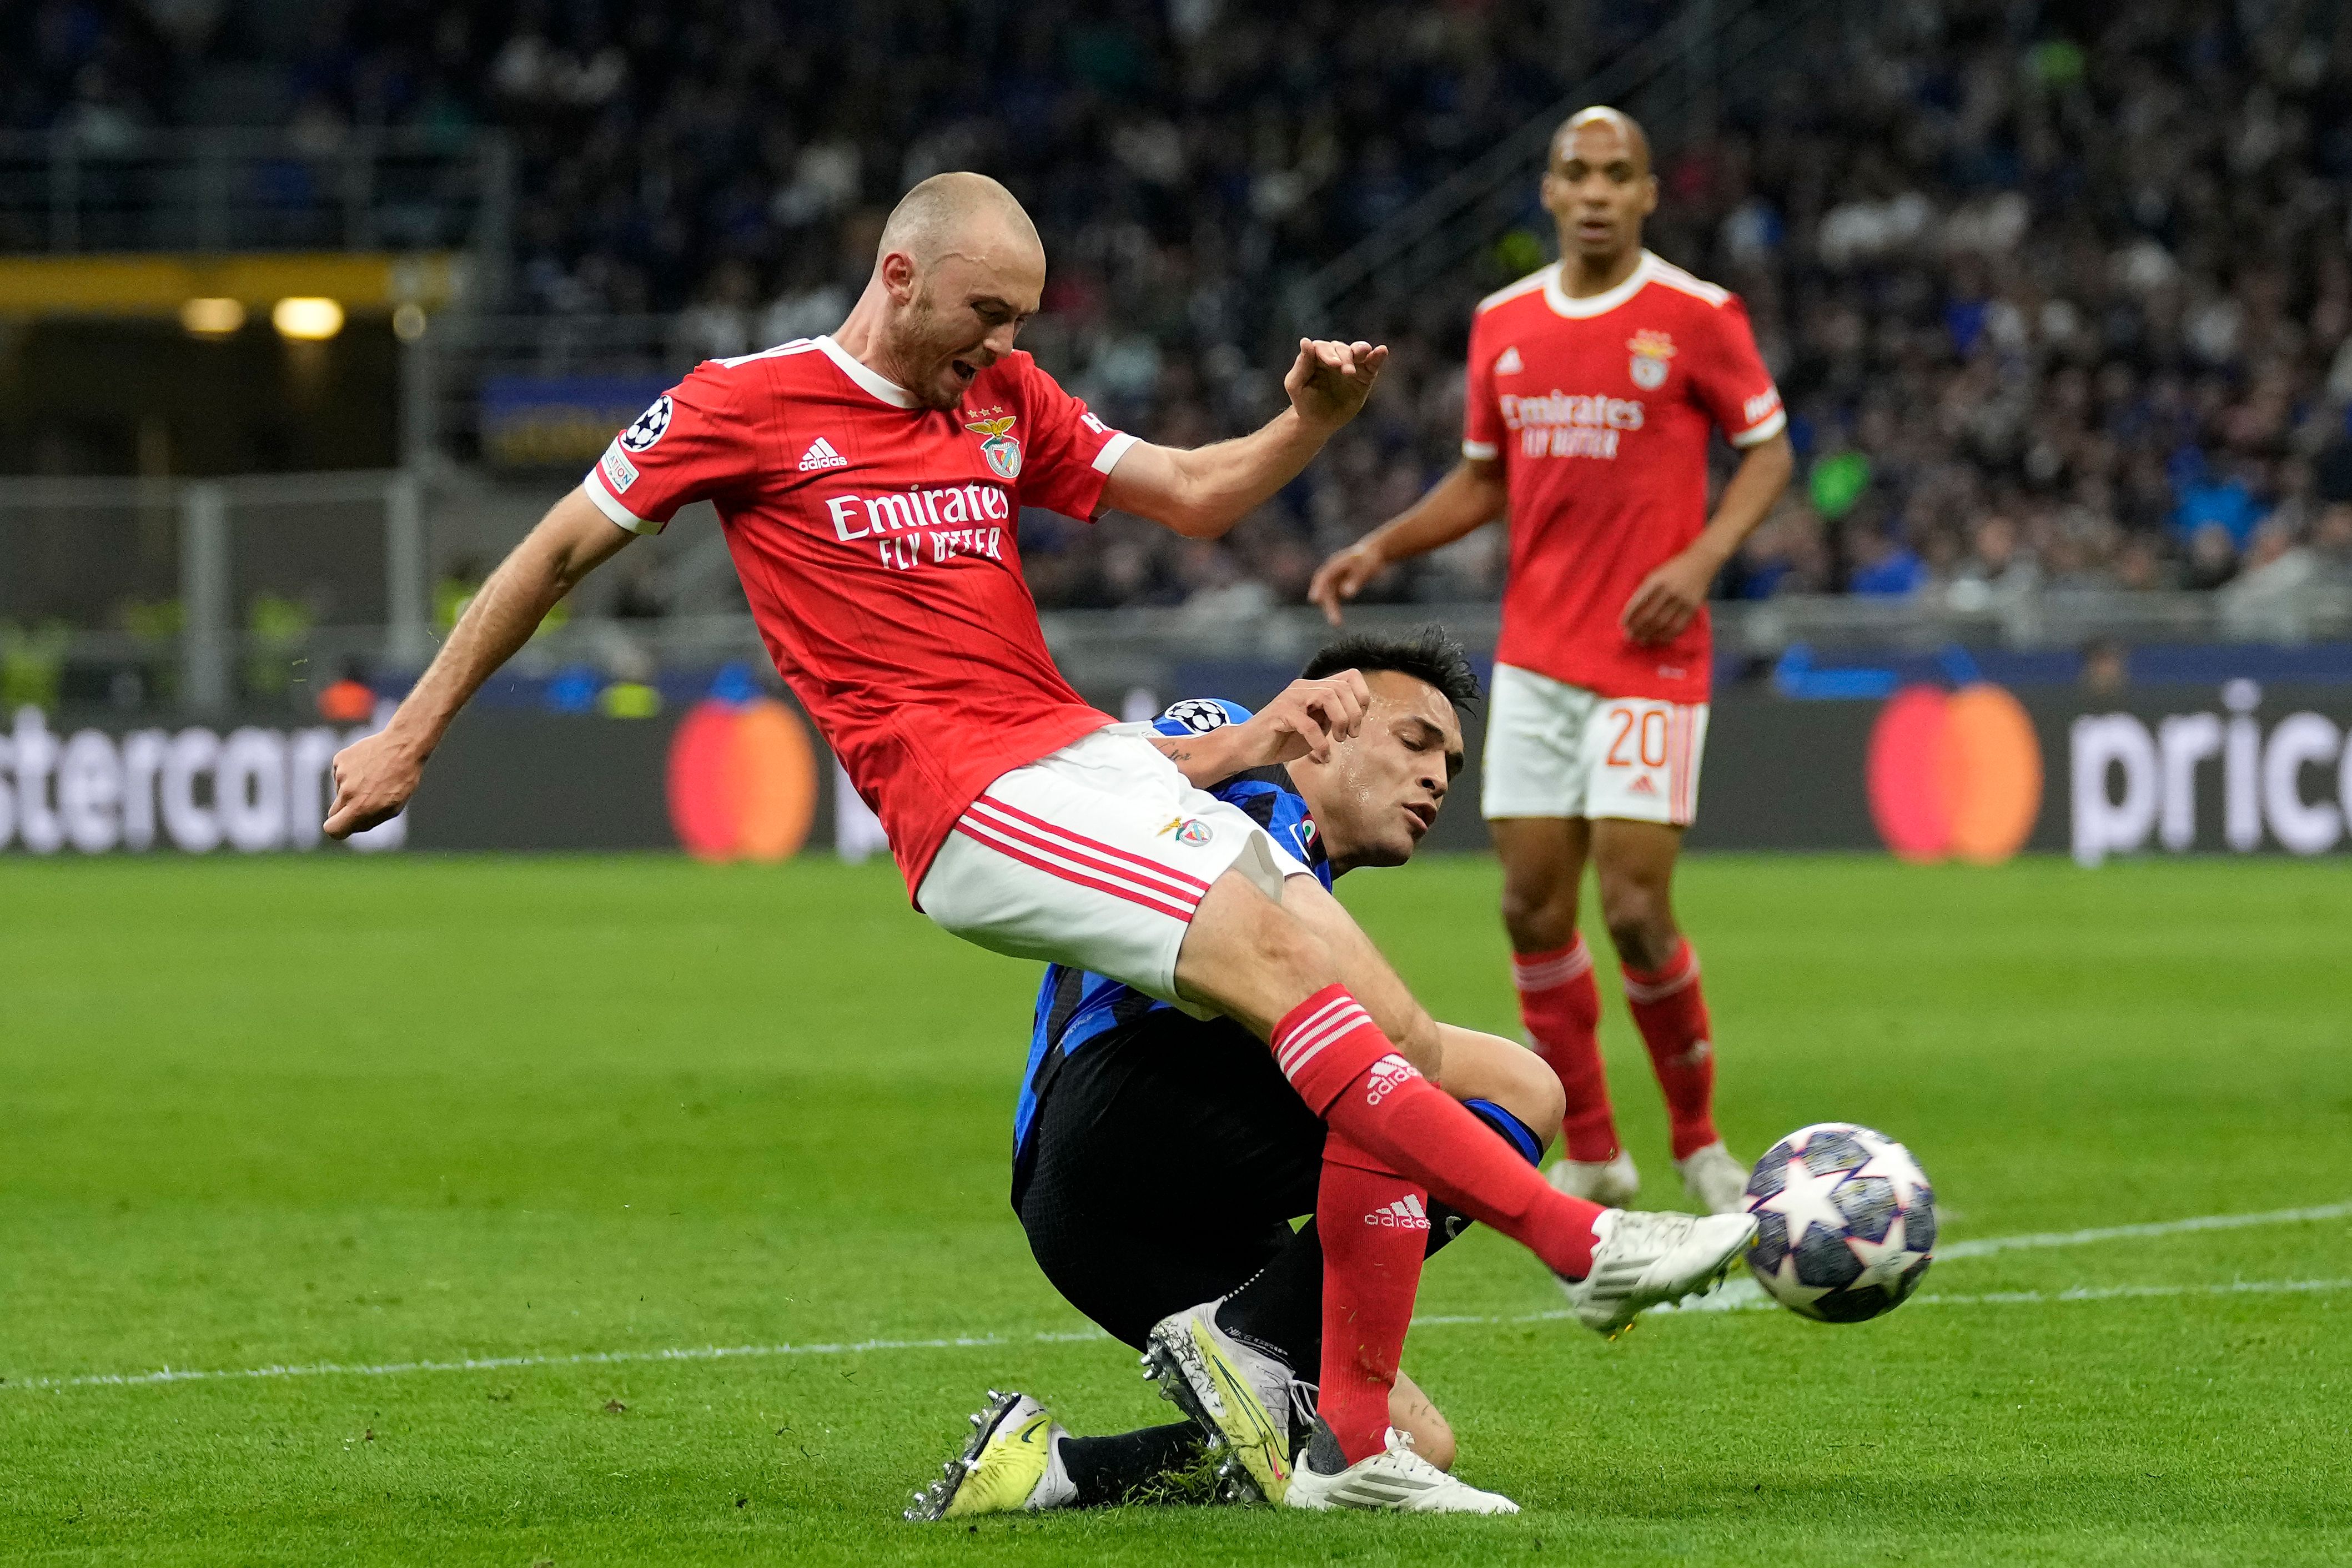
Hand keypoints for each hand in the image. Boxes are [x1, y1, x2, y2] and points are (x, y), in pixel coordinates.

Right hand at [323, 729, 425, 838]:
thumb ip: (368, 820)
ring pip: (340, 791)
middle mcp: (347, 792)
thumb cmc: (402, 780)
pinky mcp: (339, 759)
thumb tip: (349, 825)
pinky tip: (368, 766)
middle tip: (365, 800)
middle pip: (334, 812)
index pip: (333, 829)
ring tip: (374, 777)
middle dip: (345, 811)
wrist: (403, 745)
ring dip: (352, 788)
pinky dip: (351, 773)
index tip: (344, 825)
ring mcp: (341, 774)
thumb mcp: (393, 807)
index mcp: (360, 808)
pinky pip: (340, 774)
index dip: (337, 830)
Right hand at [1231, 670, 1372, 767]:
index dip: (1362, 696)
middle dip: (1354, 714)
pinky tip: (1321, 756)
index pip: (1349, 677)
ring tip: (1339, 740)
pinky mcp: (1281, 713)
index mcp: (1314, 688)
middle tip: (1350, 735)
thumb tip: (1354, 718)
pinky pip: (1309, 725)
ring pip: (1328, 697)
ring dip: (1340, 721)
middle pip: (1342, 687)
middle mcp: (1304, 687)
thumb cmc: (1282, 739)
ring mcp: (1292, 698)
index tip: (1360, 720)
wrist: (1248, 747)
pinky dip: (1320, 743)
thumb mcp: (1316, 727)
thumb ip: (1332, 718)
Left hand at [1285, 338, 1389, 430]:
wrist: (1319, 422)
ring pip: (1357, 351)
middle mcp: (1335, 357)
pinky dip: (1378, 356)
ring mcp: (1351, 365)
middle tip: (1346, 373)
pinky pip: (1372, 363)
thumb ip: (1301, 364)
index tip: (1333, 365)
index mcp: (1316, 357)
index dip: (1328, 353)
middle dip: (1345, 358)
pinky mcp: (1364, 376)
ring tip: (1364, 354)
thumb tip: (1305, 341)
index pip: (1323, 347)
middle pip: (1341, 348)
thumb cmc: (1304, 402)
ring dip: (1361, 351)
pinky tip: (1382, 351)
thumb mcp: (1296, 385)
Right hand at [1307, 540, 1385, 625]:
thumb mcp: (1366, 568)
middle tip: (1335, 622)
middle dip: (1328, 605)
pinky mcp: (1337, 586)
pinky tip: (1338, 621)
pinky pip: (1332, 599)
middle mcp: (1331, 572)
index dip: (1318, 588)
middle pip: (1325, 589)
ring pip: (1328, 596)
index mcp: (1336, 564)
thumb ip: (1356, 580)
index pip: (1323, 577)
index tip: (1315, 600)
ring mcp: (1333, 580)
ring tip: (1337, 624)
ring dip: (1330, 609)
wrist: (1373, 555)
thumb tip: (1345, 594)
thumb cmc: (1370, 560)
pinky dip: (1334, 608)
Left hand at [1620, 550, 1716, 644]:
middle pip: (1650, 616)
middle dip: (1638, 628)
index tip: (1622, 624)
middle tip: (1630, 637)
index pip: (1638, 601)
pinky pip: (1679, 626)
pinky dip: (1667, 635)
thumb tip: (1633, 612)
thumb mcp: (1656, 573)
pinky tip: (1659, 639)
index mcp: (1656, 580)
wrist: (1702, 561)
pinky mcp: (1693, 607)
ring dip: (1651, 635)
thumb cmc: (1674, 568)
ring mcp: (1682, 600)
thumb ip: (1645, 590)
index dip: (1629, 615)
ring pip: (1663, 624)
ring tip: (1642, 640)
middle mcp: (1669, 590)